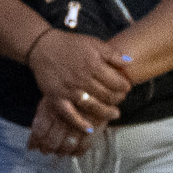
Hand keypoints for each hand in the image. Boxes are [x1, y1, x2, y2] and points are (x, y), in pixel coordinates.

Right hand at [26, 27, 133, 156]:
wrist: (42, 47)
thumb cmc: (69, 45)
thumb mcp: (93, 43)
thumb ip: (112, 53)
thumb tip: (129, 62)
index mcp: (93, 65)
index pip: (115, 81)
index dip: (124, 86)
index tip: (126, 87)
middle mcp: (82, 79)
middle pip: (106, 95)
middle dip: (117, 99)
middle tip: (120, 99)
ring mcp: (69, 90)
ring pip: (92, 106)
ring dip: (106, 112)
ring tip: (115, 114)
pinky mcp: (57, 98)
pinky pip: (69, 115)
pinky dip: (79, 124)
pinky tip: (89, 129)